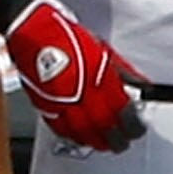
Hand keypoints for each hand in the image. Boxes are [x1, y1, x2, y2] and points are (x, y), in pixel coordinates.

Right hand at [1, 0, 144, 150]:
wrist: (32, 30)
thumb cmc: (65, 35)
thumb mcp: (102, 50)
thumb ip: (123, 73)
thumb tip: (140, 87)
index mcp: (97, 75)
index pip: (122, 110)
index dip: (132, 125)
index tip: (137, 128)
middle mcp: (80, 91)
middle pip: (103, 127)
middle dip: (116, 139)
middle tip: (123, 142)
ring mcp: (61, 100)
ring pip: (82, 132)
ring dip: (96, 141)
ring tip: (104, 144)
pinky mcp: (44, 104)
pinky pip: (60, 128)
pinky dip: (73, 136)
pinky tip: (81, 137)